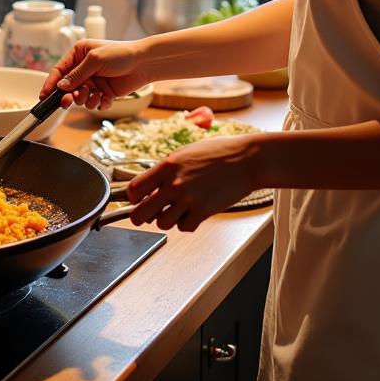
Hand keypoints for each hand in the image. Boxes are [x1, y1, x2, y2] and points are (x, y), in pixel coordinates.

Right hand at [39, 38, 150, 108]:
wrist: (144, 63)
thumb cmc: (121, 54)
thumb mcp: (95, 60)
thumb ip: (77, 74)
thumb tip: (61, 86)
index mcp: (78, 55)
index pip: (59, 71)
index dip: (51, 84)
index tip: (44, 96)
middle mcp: (84, 69)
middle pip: (67, 88)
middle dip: (68, 96)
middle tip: (69, 101)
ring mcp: (94, 81)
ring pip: (81, 98)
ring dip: (85, 100)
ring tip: (94, 95)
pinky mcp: (104, 92)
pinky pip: (95, 103)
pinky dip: (99, 103)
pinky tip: (106, 97)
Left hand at [127, 135, 257, 231]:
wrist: (246, 160)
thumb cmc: (217, 153)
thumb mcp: (184, 153)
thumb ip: (165, 170)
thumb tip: (150, 187)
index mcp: (166, 166)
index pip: (134, 189)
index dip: (132, 197)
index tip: (137, 199)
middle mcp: (174, 184)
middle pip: (141, 213)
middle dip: (140, 216)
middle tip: (145, 215)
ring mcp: (188, 200)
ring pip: (162, 223)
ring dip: (167, 219)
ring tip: (176, 209)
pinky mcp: (203, 212)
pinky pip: (184, 227)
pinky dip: (186, 223)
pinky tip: (192, 212)